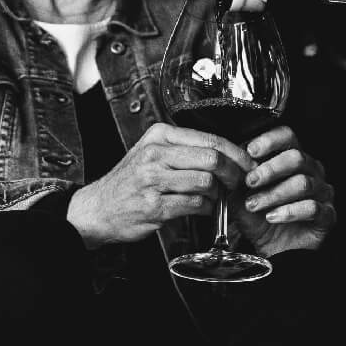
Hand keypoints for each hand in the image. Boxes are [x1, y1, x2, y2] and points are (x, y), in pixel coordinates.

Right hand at [67, 121, 246, 246]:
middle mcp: (155, 154)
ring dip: (218, 194)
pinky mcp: (154, 205)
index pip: (210, 138)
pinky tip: (203, 209)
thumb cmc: (130, 181)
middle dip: (233, 173)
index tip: (248, 164)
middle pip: (212, 158)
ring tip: (216, 198)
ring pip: (206, 182)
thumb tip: (229, 154)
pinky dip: (205, 209)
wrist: (96, 208)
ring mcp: (153, 180)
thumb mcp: (151, 153)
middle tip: (239, 183)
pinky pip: (194, 204)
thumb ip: (185, 150)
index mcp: (159, 136)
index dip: (236, 153)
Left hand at [235, 124, 336, 255]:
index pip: (288, 137)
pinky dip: (289, 212)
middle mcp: (311, 172)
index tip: (250, 151)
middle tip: (251, 181)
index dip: (270, 141)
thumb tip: (232, 161)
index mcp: (293, 160)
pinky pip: (312, 207)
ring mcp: (322, 193)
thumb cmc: (260, 219)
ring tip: (255, 205)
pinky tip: (273, 217)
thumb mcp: (241, 196)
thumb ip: (238, 178)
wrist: (272, 250)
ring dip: (274, 194)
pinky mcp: (327, 215)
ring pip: (303, 183)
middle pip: (297, 158)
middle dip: (270, 169)